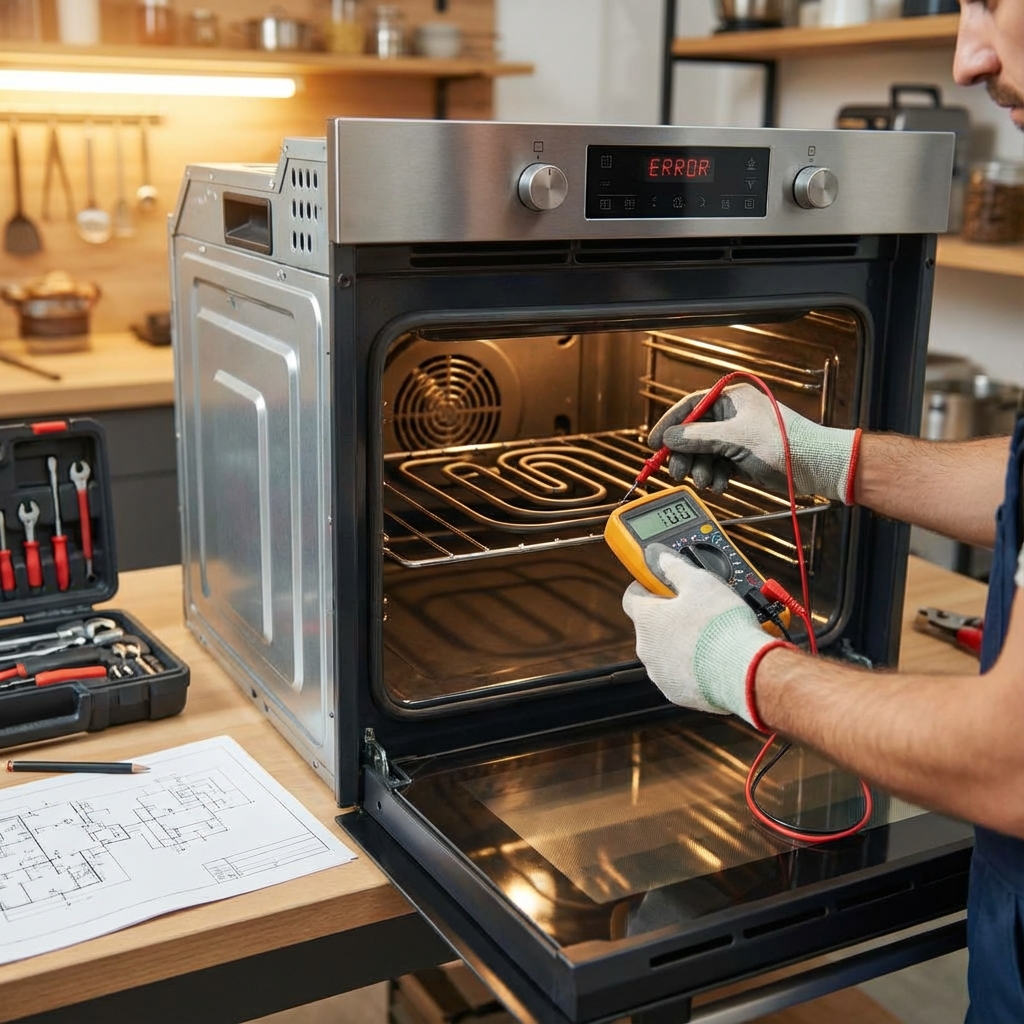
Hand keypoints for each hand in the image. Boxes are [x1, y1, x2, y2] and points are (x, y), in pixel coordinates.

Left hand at [621, 548, 779, 724]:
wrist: (742, 671)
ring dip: (681, 642)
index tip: (662, 583)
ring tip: (710, 635)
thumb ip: (676, 567)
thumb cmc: (721, 626)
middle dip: (671, 616)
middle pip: (651, 625)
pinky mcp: (676, 692)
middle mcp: (646, 647)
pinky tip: (713, 658)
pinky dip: (692, 666)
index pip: (632, 596)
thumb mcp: (701, 582)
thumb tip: (659, 556)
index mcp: (646, 618)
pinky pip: (680, 673)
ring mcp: (659, 672)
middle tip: (697, 609)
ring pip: (665, 651)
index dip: (647, 586)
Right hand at [648, 384, 859, 502]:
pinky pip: (718, 465)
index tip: (654, 443)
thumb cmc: (785, 445)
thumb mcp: (736, 439)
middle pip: (693, 433)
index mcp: (731, 399)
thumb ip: (698, 438)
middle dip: (686, 455)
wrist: (817, 467)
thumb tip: (669, 437)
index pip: (690, 406)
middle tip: (678, 472)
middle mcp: (733, 415)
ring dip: (701, 469)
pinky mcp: (744, 457)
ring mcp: (738, 437)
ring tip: (706, 482)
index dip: (670, 424)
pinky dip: (715, 476)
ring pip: (705, 453)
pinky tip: (720, 485)